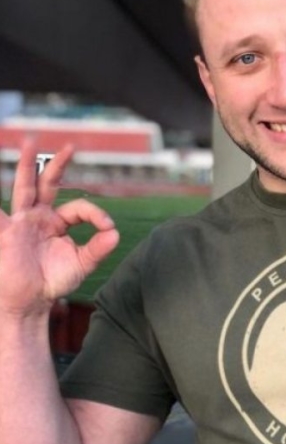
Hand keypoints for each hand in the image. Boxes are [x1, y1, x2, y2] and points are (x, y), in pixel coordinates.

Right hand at [0, 141, 119, 316]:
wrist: (30, 301)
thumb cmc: (54, 281)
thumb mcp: (82, 264)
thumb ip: (98, 248)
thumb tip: (116, 232)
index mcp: (57, 222)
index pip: (78, 206)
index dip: (95, 213)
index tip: (107, 227)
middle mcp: (39, 217)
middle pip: (47, 184)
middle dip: (56, 165)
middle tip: (70, 147)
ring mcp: (21, 221)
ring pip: (24, 188)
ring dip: (26, 166)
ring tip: (29, 142)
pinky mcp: (7, 232)